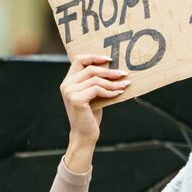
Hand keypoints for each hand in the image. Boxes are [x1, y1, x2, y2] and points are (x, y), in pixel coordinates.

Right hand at [60, 54, 128, 172]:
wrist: (84, 135)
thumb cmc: (90, 115)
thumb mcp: (92, 95)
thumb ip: (96, 82)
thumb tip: (114, 69)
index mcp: (68, 81)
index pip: (79, 60)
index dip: (94, 57)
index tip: (109, 60)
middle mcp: (66, 84)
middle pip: (90, 68)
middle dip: (109, 71)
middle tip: (123, 74)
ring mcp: (70, 92)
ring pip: (95, 79)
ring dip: (113, 82)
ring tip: (124, 85)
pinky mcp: (77, 100)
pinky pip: (97, 89)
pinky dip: (109, 91)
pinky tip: (117, 94)